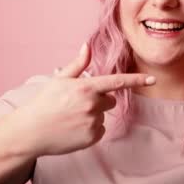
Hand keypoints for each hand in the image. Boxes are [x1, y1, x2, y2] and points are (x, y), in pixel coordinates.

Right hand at [10, 43, 155, 157]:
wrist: (30, 132)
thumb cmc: (44, 102)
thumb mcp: (59, 80)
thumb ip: (78, 64)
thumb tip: (87, 45)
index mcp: (86, 88)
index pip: (118, 82)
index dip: (137, 80)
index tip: (153, 79)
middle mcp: (92, 105)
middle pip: (111, 100)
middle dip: (100, 100)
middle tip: (78, 103)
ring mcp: (92, 122)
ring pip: (104, 115)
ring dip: (93, 115)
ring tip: (72, 117)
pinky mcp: (91, 138)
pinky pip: (100, 130)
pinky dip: (90, 129)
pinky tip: (73, 128)